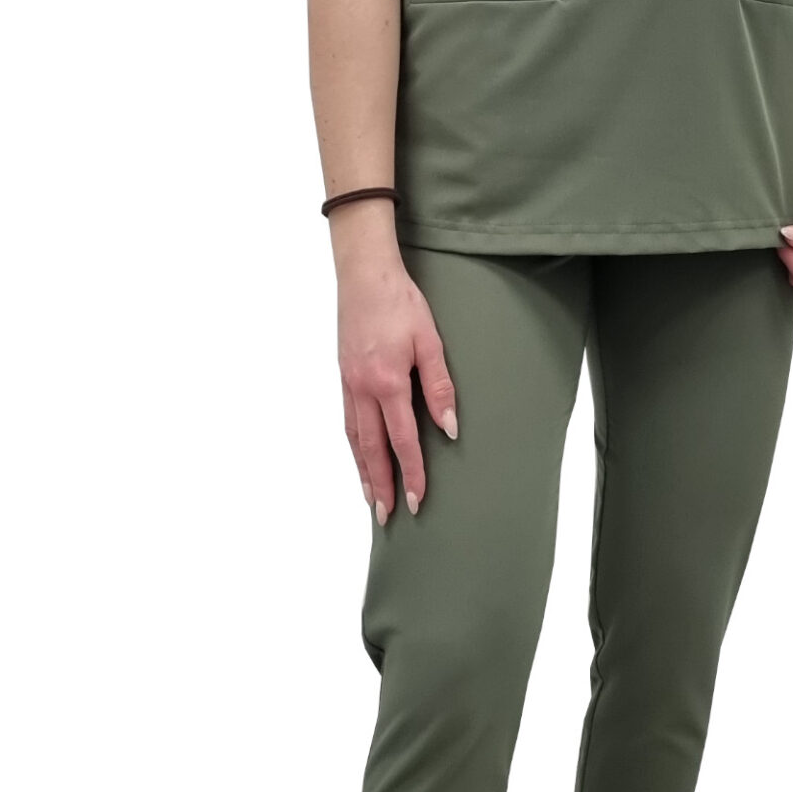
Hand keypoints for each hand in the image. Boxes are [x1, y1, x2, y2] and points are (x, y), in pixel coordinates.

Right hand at [336, 244, 458, 520]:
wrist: (364, 274)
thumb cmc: (400, 302)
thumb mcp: (429, 340)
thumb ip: (439, 386)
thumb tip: (449, 427)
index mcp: (387, 382)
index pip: (402, 440)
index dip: (411, 473)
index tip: (416, 500)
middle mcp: (362, 389)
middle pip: (371, 450)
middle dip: (380, 485)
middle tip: (387, 516)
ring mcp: (348, 384)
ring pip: (354, 439)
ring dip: (363, 472)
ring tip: (370, 498)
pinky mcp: (343, 376)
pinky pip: (347, 421)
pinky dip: (353, 446)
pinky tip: (359, 456)